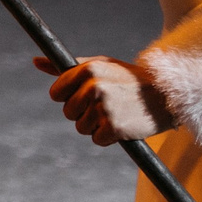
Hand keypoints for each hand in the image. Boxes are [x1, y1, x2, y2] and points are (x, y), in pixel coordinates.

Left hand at [36, 55, 177, 144]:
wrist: (166, 96)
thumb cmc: (128, 80)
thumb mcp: (100, 66)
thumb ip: (67, 68)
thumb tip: (36, 61)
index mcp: (89, 70)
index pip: (56, 93)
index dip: (68, 98)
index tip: (83, 98)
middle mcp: (95, 87)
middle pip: (68, 112)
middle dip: (82, 113)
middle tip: (105, 106)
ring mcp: (105, 108)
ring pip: (81, 127)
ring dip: (95, 126)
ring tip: (116, 114)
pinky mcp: (115, 128)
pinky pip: (97, 139)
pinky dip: (107, 137)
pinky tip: (122, 126)